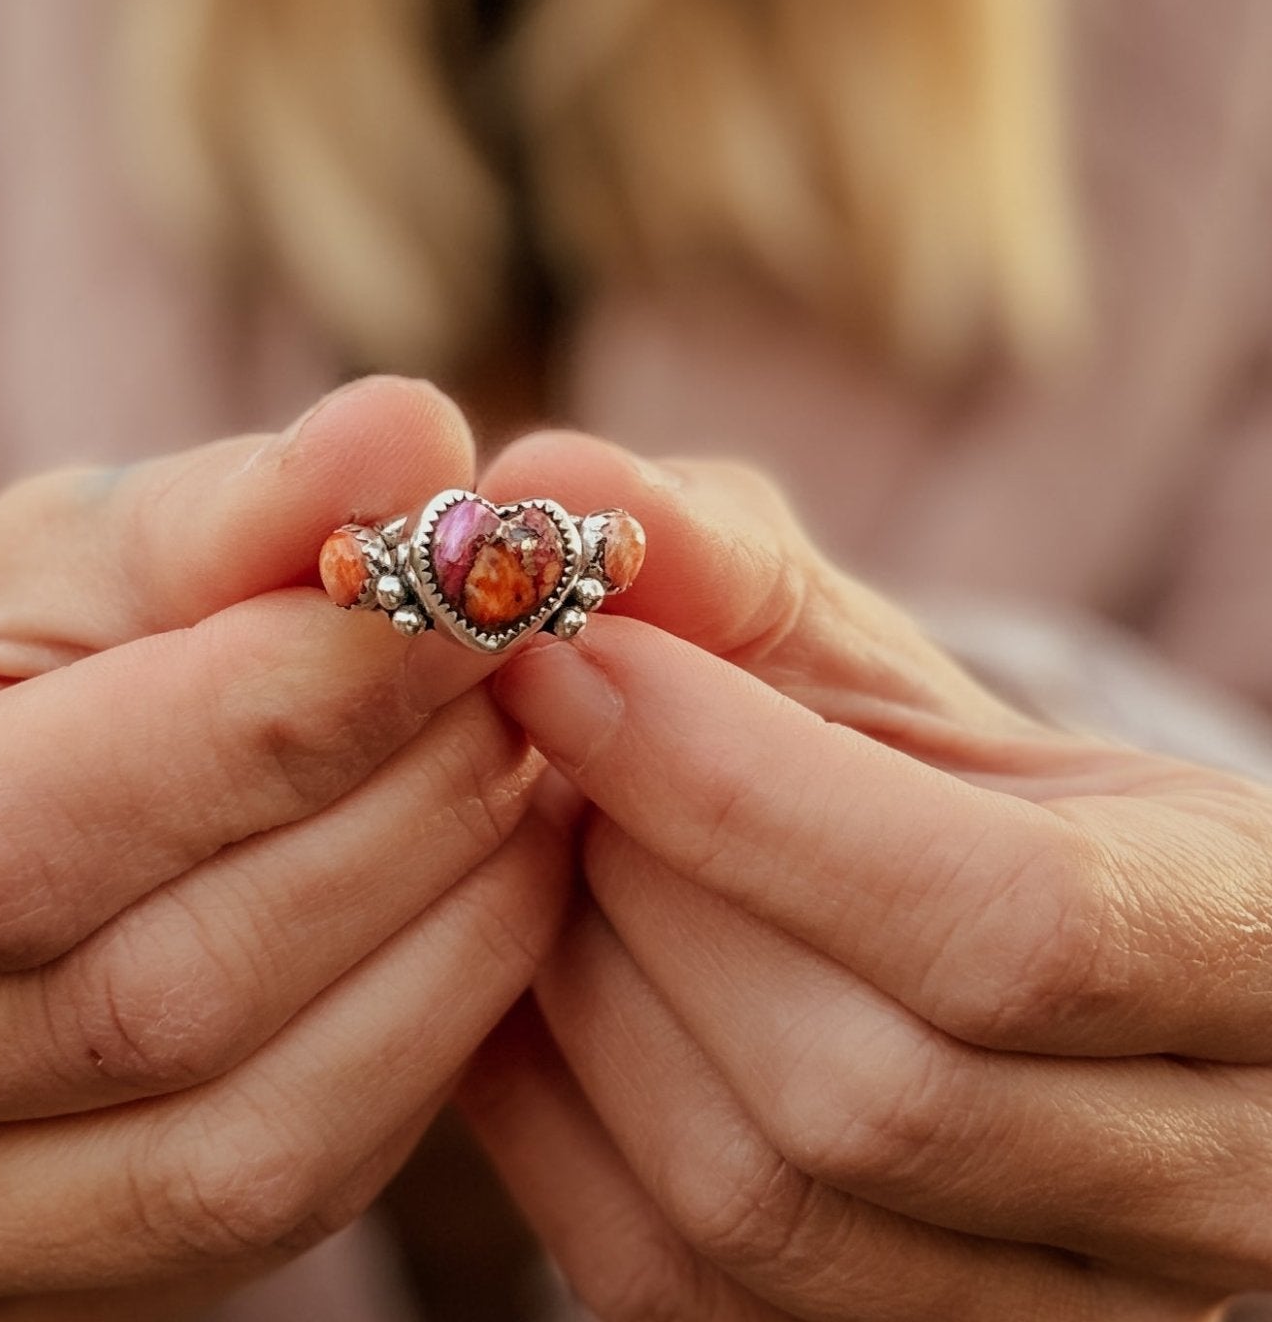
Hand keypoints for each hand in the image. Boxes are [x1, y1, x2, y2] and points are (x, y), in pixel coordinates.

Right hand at [0, 377, 570, 1321]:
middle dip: (393, 811)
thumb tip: (415, 438)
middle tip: (528, 679)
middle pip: (148, 998)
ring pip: (231, 1141)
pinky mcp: (17, 1297)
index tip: (471, 589)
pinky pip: (265, 1211)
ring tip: (528, 781)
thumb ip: (217, 515)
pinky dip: (417, 1048)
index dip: (283, 707)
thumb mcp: (37, 575)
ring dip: (442, 939)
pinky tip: (481, 906)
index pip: (21, 829)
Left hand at [462, 431, 1262, 1320]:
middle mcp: (1200, 1177)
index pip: (1017, 925)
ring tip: (553, 849)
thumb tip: (543, 486)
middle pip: (866, 1090)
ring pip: (756, 1207)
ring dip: (586, 994)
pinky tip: (528, 965)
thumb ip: (720, 565)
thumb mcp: (852, 648)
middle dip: (652, 888)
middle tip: (552, 751)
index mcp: (1252, 948)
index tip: (564, 656)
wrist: (961, 929)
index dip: (751, 791)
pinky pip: (665, 1280)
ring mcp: (1046, 1308)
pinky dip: (551, 1106)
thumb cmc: (912, 765)